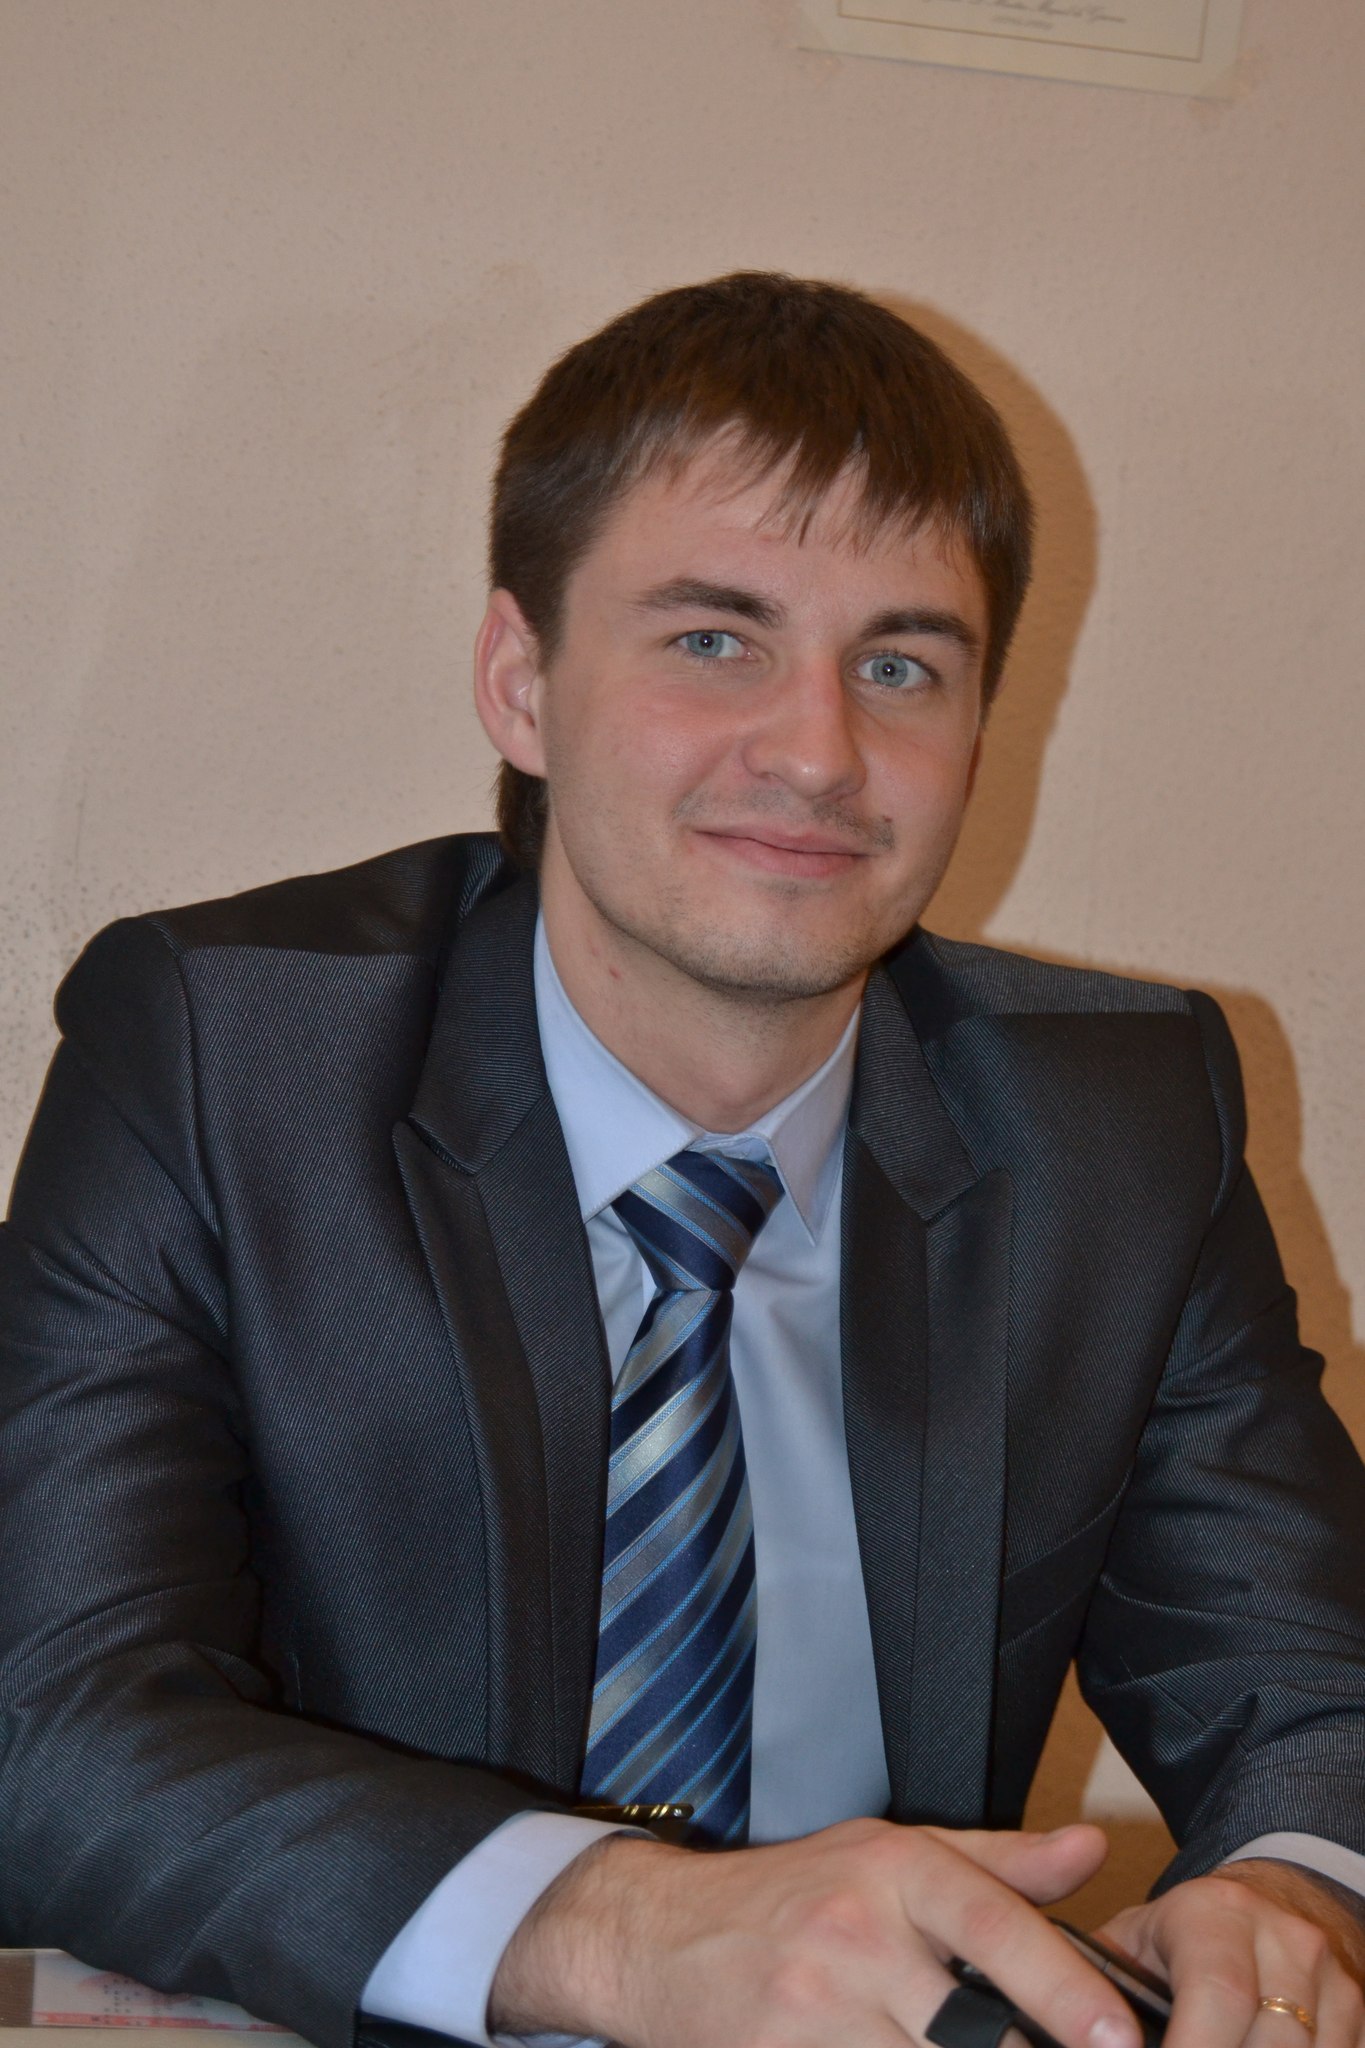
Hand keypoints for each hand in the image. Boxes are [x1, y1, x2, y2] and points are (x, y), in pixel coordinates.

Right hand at [490, 1816, 1146, 2047]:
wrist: (656, 1934)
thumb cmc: (789, 1894)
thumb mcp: (886, 1852)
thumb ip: (996, 1862)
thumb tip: (1090, 1851)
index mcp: (892, 1868)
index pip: (994, 1923)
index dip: (1065, 1986)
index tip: (1123, 2037)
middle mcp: (856, 1930)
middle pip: (973, 2025)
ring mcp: (814, 2006)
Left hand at [1100, 1863, 1364, 2047]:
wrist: (1270, 1901)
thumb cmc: (1185, 1936)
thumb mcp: (1136, 1943)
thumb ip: (1096, 1984)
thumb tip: (1046, 2034)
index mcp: (1217, 1913)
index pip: (1218, 1993)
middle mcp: (1285, 1939)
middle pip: (1271, 2043)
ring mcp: (1333, 1979)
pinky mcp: (1362, 2012)